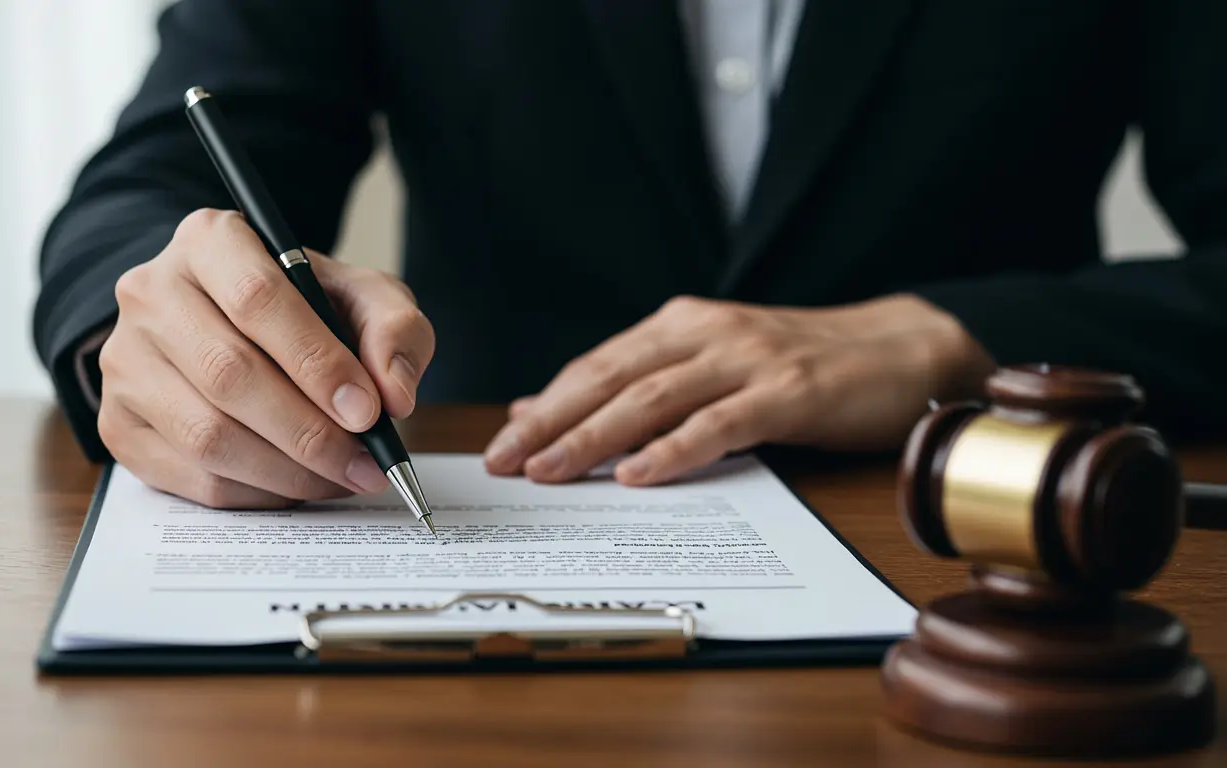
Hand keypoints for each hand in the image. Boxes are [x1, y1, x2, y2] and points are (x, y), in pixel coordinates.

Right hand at [97, 208, 433, 507]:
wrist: (236, 328)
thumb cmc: (304, 310)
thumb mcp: (362, 297)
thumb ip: (393, 330)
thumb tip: (393, 394)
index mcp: (210, 241)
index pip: (258, 297)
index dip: (317, 362)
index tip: (367, 410)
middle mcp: (151, 292)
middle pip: (229, 373)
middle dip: (309, 432)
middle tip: (364, 463)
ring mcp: (125, 359)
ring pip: (206, 434)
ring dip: (286, 472)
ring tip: (340, 478)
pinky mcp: (118, 422)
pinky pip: (190, 475)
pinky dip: (255, 494)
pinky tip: (296, 485)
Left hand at [484, 294, 993, 485]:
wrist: (901, 348)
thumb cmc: (802, 365)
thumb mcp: (715, 365)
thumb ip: (646, 385)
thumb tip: (559, 411)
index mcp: (683, 324)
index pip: (599, 365)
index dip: (547, 404)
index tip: (503, 441)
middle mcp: (708, 332)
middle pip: (612, 378)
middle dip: (553, 422)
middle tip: (506, 462)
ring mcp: (748, 359)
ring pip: (654, 398)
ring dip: (595, 437)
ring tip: (551, 471)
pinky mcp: (789, 392)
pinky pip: (720, 423)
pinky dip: (674, 449)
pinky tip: (638, 474)